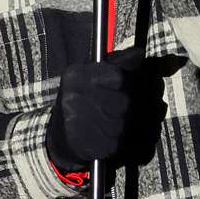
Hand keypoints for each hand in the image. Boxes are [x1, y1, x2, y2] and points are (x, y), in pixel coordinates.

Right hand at [45, 46, 152, 171]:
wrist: (60, 135)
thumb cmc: (82, 99)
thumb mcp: (94, 74)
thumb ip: (119, 62)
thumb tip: (139, 53)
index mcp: (77, 75)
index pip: (118, 77)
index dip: (123, 84)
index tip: (115, 87)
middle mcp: (74, 98)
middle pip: (124, 103)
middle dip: (122, 106)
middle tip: (109, 107)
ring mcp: (78, 124)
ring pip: (121, 124)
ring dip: (119, 124)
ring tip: (104, 121)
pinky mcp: (86, 145)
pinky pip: (116, 142)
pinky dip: (113, 140)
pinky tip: (100, 134)